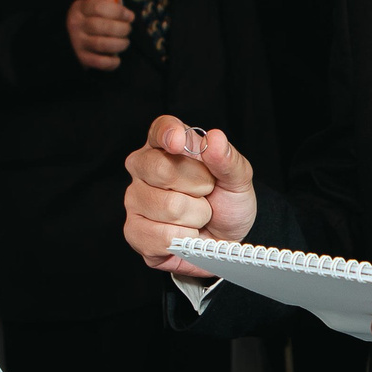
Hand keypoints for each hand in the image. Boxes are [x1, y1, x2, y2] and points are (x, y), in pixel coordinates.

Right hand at [67, 0, 133, 70]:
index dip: (118, 12)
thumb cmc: (92, 19)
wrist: (71, 36)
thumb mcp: (96, 8)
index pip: (99, 7)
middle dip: (121, 28)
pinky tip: (117, 59)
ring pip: (101, 44)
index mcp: (80, 8)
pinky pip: (99, 62)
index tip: (130, 16)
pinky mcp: (82, 58)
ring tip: (125, 42)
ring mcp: (77, 42)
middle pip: (100, 26)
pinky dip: (112, 62)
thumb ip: (111, 9)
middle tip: (128, 29)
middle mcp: (76, 25)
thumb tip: (130, 16)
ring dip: (119, 44)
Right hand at [123, 115, 256, 274]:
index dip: (168, 133)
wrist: (224, 242)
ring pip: (169, 207)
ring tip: (198, 216)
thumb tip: (215, 138)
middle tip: (206, 193)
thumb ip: (228, 159)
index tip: (178, 142)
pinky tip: (186, 234)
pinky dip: (185, 238)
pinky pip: (163, 236)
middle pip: (161, 169)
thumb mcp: (237, 179)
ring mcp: (135, 199)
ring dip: (196, 217)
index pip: (160, 129)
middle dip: (198, 186)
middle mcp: (143, 168)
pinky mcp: (134, 231)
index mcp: (166, 146)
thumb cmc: (226, 204)